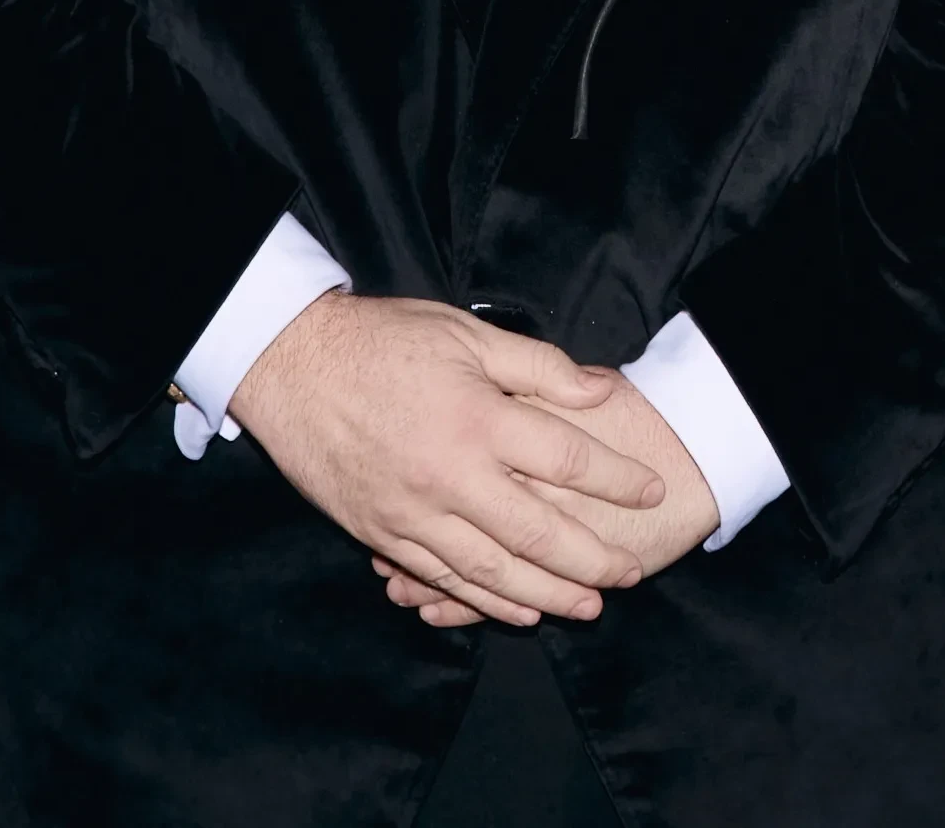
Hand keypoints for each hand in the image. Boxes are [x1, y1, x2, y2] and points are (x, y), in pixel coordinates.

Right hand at [229, 291, 664, 629]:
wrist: (292, 367)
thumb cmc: (385, 341)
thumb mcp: (468, 335)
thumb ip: (538, 367)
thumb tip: (599, 392)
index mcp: (478, 421)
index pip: (565, 460)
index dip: (616, 479)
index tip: (651, 491)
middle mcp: (449, 477)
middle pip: (536, 532)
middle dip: (590, 559)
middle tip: (630, 574)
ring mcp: (412, 513)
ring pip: (491, 570)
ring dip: (545, 594)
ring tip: (587, 607)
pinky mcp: (381, 534)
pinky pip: (441, 579)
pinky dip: (483, 600)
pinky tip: (517, 610)